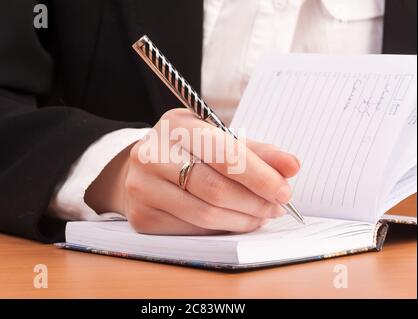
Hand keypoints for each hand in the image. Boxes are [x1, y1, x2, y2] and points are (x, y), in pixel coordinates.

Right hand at [85, 108, 299, 234]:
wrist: (145, 168)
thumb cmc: (189, 151)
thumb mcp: (218, 139)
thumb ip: (256, 152)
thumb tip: (292, 166)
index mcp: (175, 126)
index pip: (224, 154)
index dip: (259, 176)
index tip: (284, 190)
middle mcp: (151, 154)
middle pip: (215, 188)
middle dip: (255, 202)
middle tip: (276, 206)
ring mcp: (142, 188)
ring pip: (205, 214)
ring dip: (243, 219)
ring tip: (261, 215)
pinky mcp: (142, 217)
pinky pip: (192, 229)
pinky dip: (221, 228)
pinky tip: (234, 220)